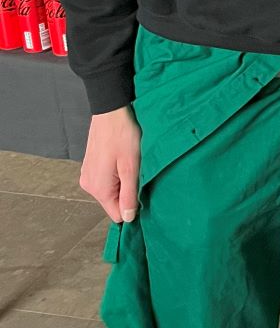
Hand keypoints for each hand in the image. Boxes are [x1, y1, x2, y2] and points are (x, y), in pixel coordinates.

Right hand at [80, 106, 141, 223]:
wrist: (111, 110)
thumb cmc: (122, 134)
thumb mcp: (131, 166)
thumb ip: (129, 194)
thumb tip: (128, 217)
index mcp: (98, 188)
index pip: (116, 214)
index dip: (132, 207)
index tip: (144, 193)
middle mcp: (89, 185)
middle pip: (114, 202)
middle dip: (128, 192)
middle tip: (138, 172)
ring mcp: (88, 175)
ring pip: (111, 189)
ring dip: (123, 181)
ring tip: (130, 162)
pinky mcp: (91, 166)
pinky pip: (107, 179)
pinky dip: (117, 173)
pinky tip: (123, 158)